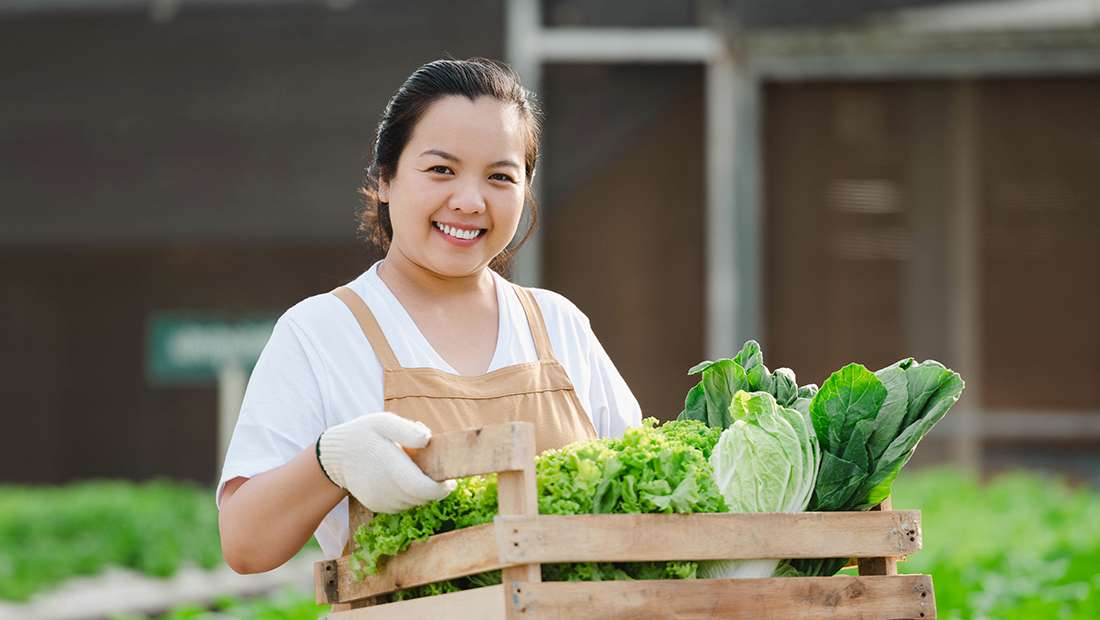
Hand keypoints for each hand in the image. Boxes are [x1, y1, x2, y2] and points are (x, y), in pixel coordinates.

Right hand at [317, 412, 456, 512]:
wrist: (335, 456)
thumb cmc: (363, 434)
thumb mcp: (382, 421)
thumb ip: (406, 430)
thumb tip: (428, 440)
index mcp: (390, 466)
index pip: (423, 488)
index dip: (441, 489)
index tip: (452, 481)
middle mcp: (385, 488)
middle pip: (422, 498)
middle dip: (436, 490)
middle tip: (442, 477)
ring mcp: (380, 500)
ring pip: (413, 503)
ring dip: (422, 493)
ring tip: (420, 474)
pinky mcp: (376, 505)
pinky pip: (402, 505)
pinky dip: (409, 497)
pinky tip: (405, 481)